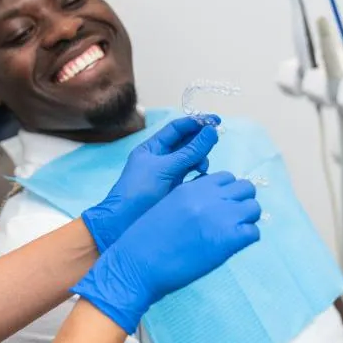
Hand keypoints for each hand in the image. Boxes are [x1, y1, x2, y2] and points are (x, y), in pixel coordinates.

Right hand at [73, 171, 260, 333]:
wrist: (139, 262)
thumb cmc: (147, 237)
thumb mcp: (168, 204)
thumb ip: (191, 197)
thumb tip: (212, 201)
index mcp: (193, 187)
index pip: (227, 177)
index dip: (227, 191)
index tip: (221, 205)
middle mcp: (210, 197)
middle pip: (246, 188)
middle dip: (242, 202)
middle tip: (230, 219)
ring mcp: (222, 217)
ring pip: (254, 208)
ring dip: (247, 219)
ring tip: (232, 233)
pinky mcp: (229, 240)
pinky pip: (254, 232)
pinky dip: (246, 239)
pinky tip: (231, 246)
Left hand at [81, 116, 219, 252]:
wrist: (125, 222)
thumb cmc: (139, 191)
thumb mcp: (164, 168)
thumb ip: (189, 152)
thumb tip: (211, 131)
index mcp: (152, 148)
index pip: (176, 129)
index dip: (195, 122)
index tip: (215, 119)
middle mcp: (161, 158)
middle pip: (186, 142)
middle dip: (201, 139)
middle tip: (217, 137)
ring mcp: (169, 174)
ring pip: (191, 159)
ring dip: (201, 158)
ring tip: (203, 166)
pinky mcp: (177, 189)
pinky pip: (193, 176)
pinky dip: (200, 174)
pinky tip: (203, 176)